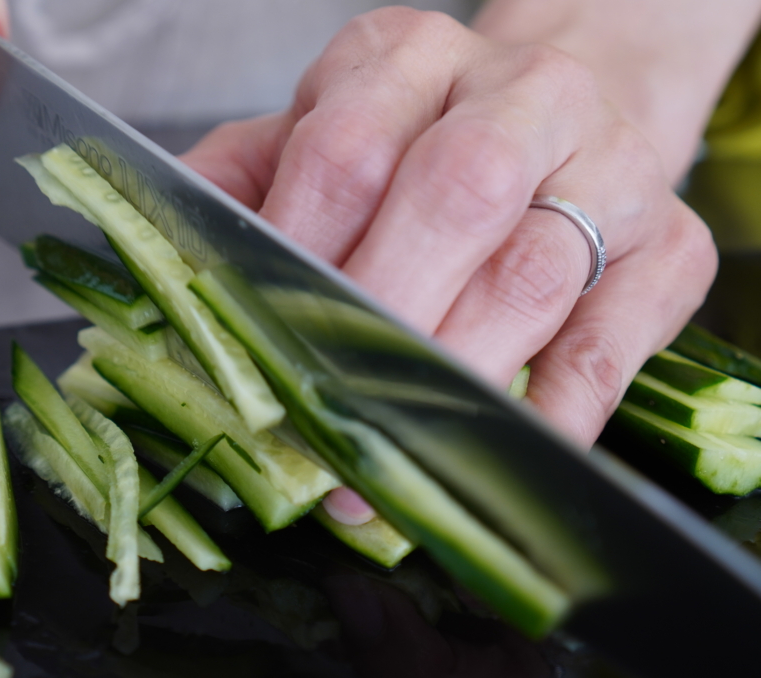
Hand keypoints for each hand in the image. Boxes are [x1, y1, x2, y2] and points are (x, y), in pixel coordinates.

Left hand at [181, 8, 716, 522]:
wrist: (572, 111)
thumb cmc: (427, 139)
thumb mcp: (329, 129)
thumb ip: (247, 185)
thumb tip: (164, 263)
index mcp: (409, 61)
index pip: (346, 148)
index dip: (300, 251)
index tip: (260, 338)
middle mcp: (518, 96)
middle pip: (452, 196)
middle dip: (381, 316)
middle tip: (327, 410)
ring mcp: (611, 167)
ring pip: (533, 275)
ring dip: (453, 378)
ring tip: (391, 456)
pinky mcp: (674, 247)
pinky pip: (613, 341)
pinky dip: (554, 409)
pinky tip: (502, 447)